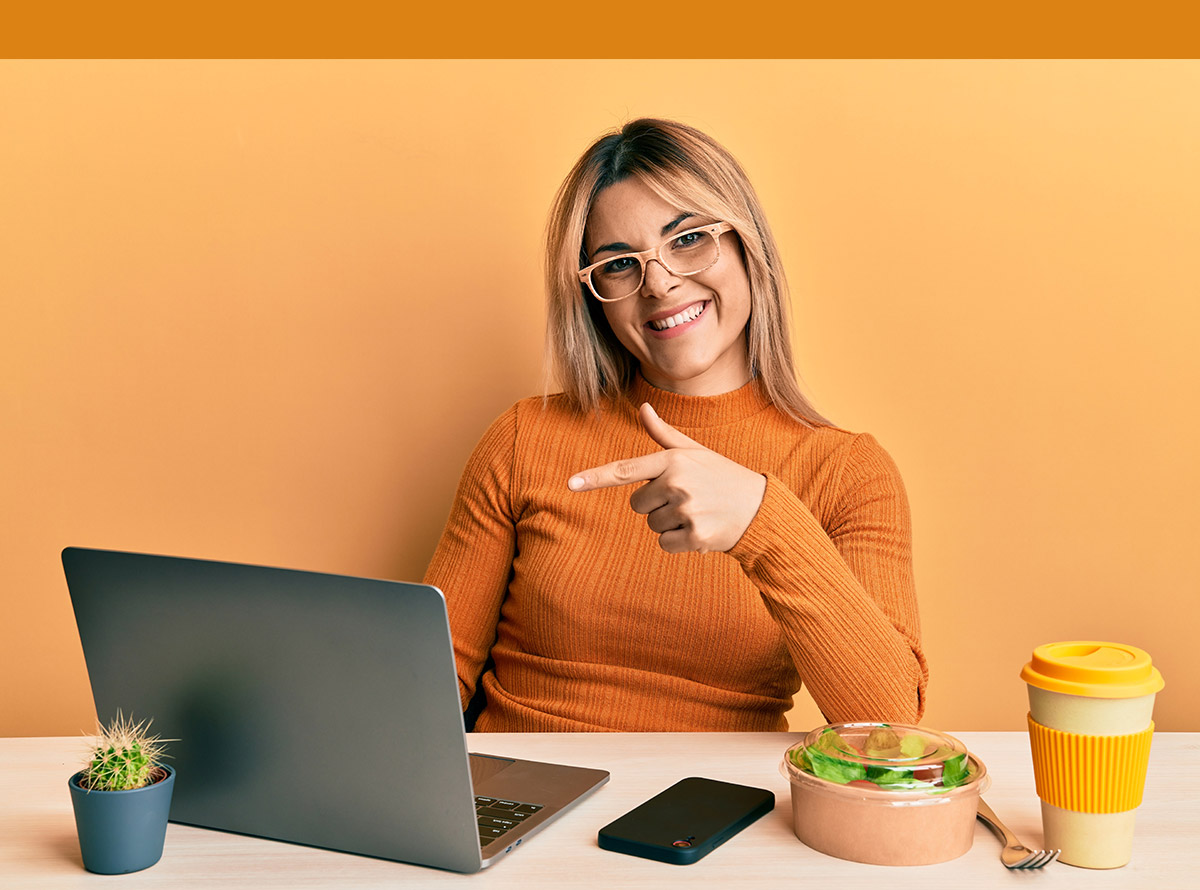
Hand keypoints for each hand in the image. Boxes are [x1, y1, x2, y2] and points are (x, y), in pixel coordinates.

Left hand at [567, 403, 766, 553]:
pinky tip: (701, 529)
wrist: (760, 508)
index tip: (571, 484)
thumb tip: (642, 408)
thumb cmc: (722, 477)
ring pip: (652, 525)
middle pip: (638, 505)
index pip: (625, 470)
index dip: (595, 477)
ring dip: (670, 523)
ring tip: (698, 512)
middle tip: (688, 499)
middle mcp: (677, 483)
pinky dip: (680, 542)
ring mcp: (686, 510)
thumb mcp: (695, 452)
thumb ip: (664, 435)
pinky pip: (665, 544)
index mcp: (673, 460)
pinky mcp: (695, 535)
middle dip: (657, 505)